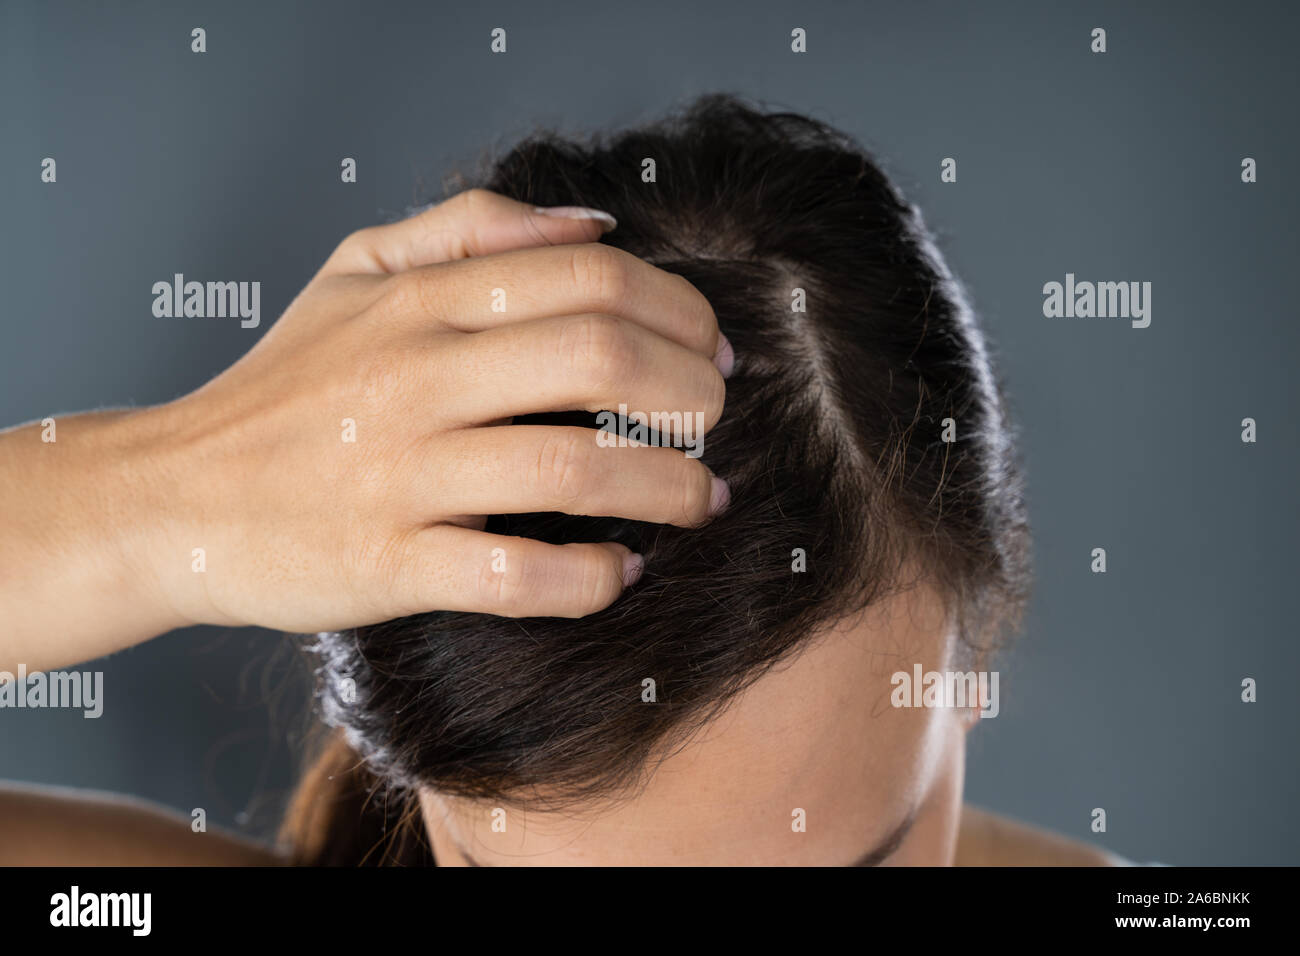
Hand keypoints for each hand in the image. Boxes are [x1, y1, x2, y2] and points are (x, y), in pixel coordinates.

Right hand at [132, 189, 729, 633]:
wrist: (174, 497)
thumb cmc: (283, 387)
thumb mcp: (354, 272)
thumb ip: (468, 228)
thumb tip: (592, 224)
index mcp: (418, 302)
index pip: (588, 280)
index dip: (677, 311)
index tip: (709, 349)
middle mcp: (414, 378)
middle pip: (600, 360)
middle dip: (691, 392)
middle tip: (717, 419)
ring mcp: (401, 474)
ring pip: (576, 471)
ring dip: (668, 488)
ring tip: (702, 497)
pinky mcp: (388, 564)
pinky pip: (516, 577)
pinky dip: (590, 578)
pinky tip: (620, 570)